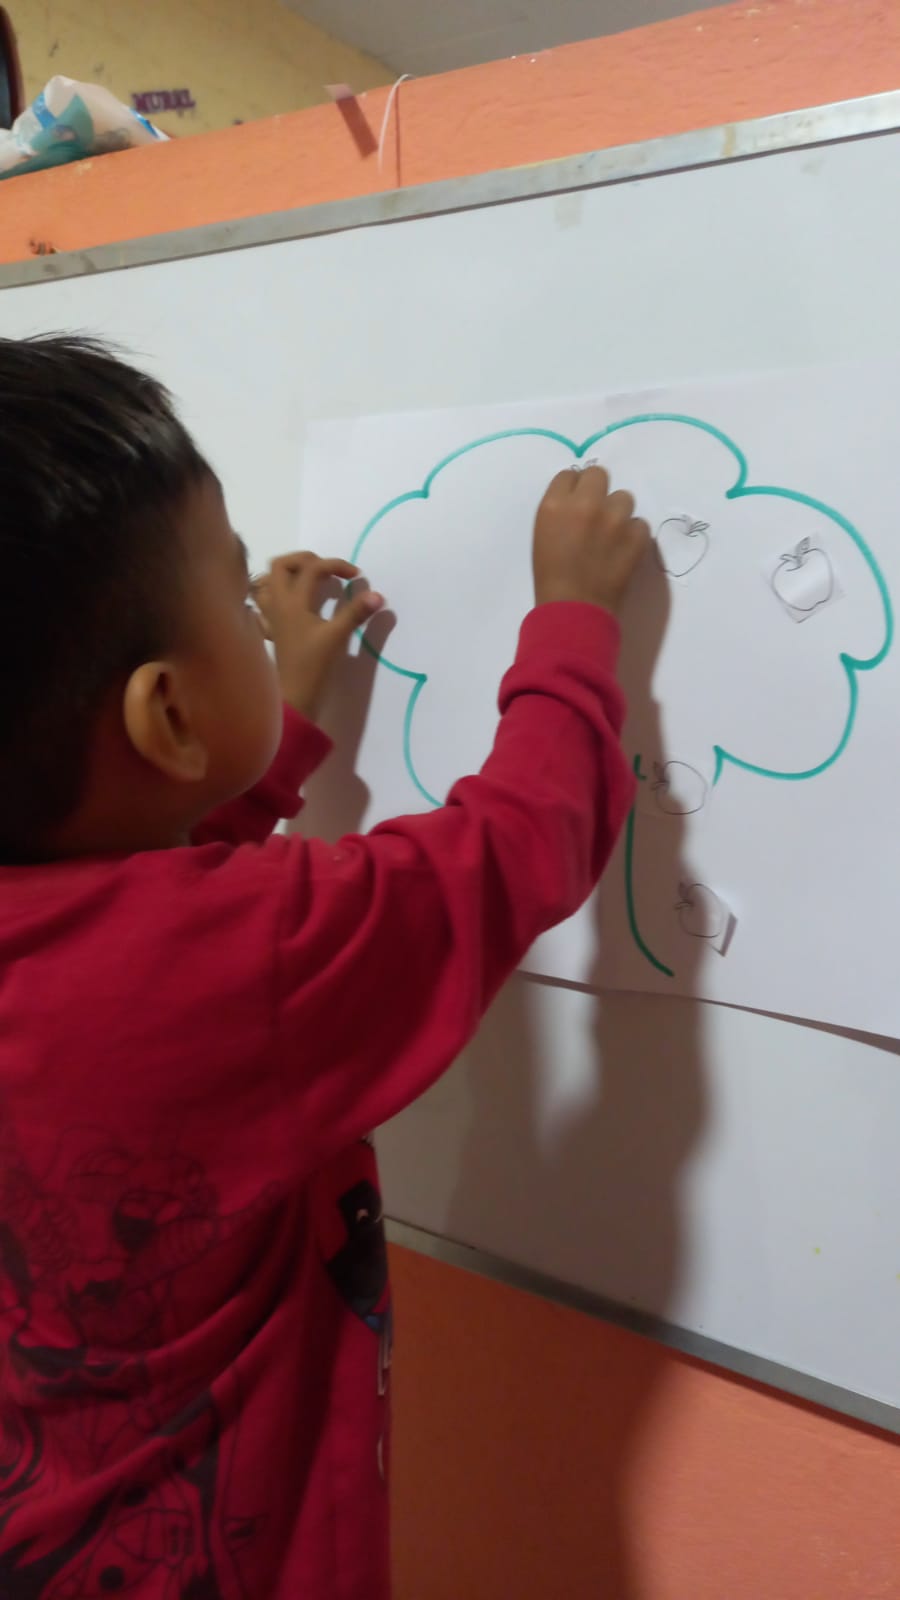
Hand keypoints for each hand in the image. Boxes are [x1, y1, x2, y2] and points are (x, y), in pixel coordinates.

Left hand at [253, 552, 382, 720]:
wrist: (295, 695)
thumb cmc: (315, 666)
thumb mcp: (338, 637)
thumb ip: (356, 613)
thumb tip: (377, 595)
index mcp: (293, 601)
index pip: (312, 568)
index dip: (336, 565)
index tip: (356, 577)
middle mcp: (277, 603)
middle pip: (280, 565)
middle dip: (305, 559)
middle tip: (326, 569)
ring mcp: (271, 616)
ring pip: (266, 582)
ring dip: (286, 574)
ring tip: (307, 580)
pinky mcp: (272, 630)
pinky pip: (263, 605)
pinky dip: (274, 596)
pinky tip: (289, 603)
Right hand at [533, 466, 649, 613]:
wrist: (574, 609)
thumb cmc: (552, 576)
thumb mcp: (543, 534)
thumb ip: (561, 510)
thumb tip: (581, 496)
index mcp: (555, 504)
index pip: (569, 475)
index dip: (574, 489)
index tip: (576, 504)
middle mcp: (586, 504)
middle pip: (599, 475)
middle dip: (598, 492)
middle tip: (597, 514)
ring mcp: (614, 519)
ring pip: (624, 498)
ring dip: (619, 513)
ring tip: (611, 537)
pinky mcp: (637, 535)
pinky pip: (640, 523)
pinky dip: (633, 535)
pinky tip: (622, 551)